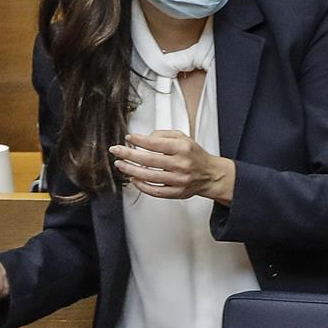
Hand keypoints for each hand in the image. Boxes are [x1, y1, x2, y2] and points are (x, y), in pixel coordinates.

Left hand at [111, 130, 234, 203]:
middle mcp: (181, 164)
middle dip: (129, 155)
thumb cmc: (194, 155)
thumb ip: (163, 135)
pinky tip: (133, 179)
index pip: (156, 143)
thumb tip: (144, 138)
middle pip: (149, 160)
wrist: (210, 174)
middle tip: (116, 151)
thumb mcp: (183, 138)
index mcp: (182, 148)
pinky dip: (141, 186)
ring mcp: (178, 180)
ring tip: (120, 165)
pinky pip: (155, 191)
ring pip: (149, 176)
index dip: (139, 141)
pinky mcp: (176, 193)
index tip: (128, 138)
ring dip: (131, 170)